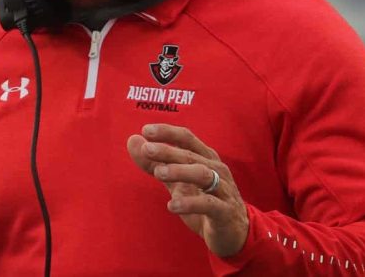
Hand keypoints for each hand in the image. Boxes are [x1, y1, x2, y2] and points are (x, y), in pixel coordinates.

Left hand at [126, 123, 248, 257]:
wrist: (232, 233)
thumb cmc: (203, 201)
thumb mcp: (176, 182)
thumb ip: (154, 163)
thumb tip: (132, 140)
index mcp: (205, 158)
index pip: (187, 138)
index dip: (167, 132)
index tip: (146, 130)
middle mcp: (217, 169)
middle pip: (191, 155)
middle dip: (169, 150)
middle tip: (147, 149)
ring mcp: (223, 190)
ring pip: (203, 175)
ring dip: (180, 172)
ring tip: (158, 173)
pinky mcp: (225, 212)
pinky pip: (209, 204)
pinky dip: (190, 203)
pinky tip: (172, 206)